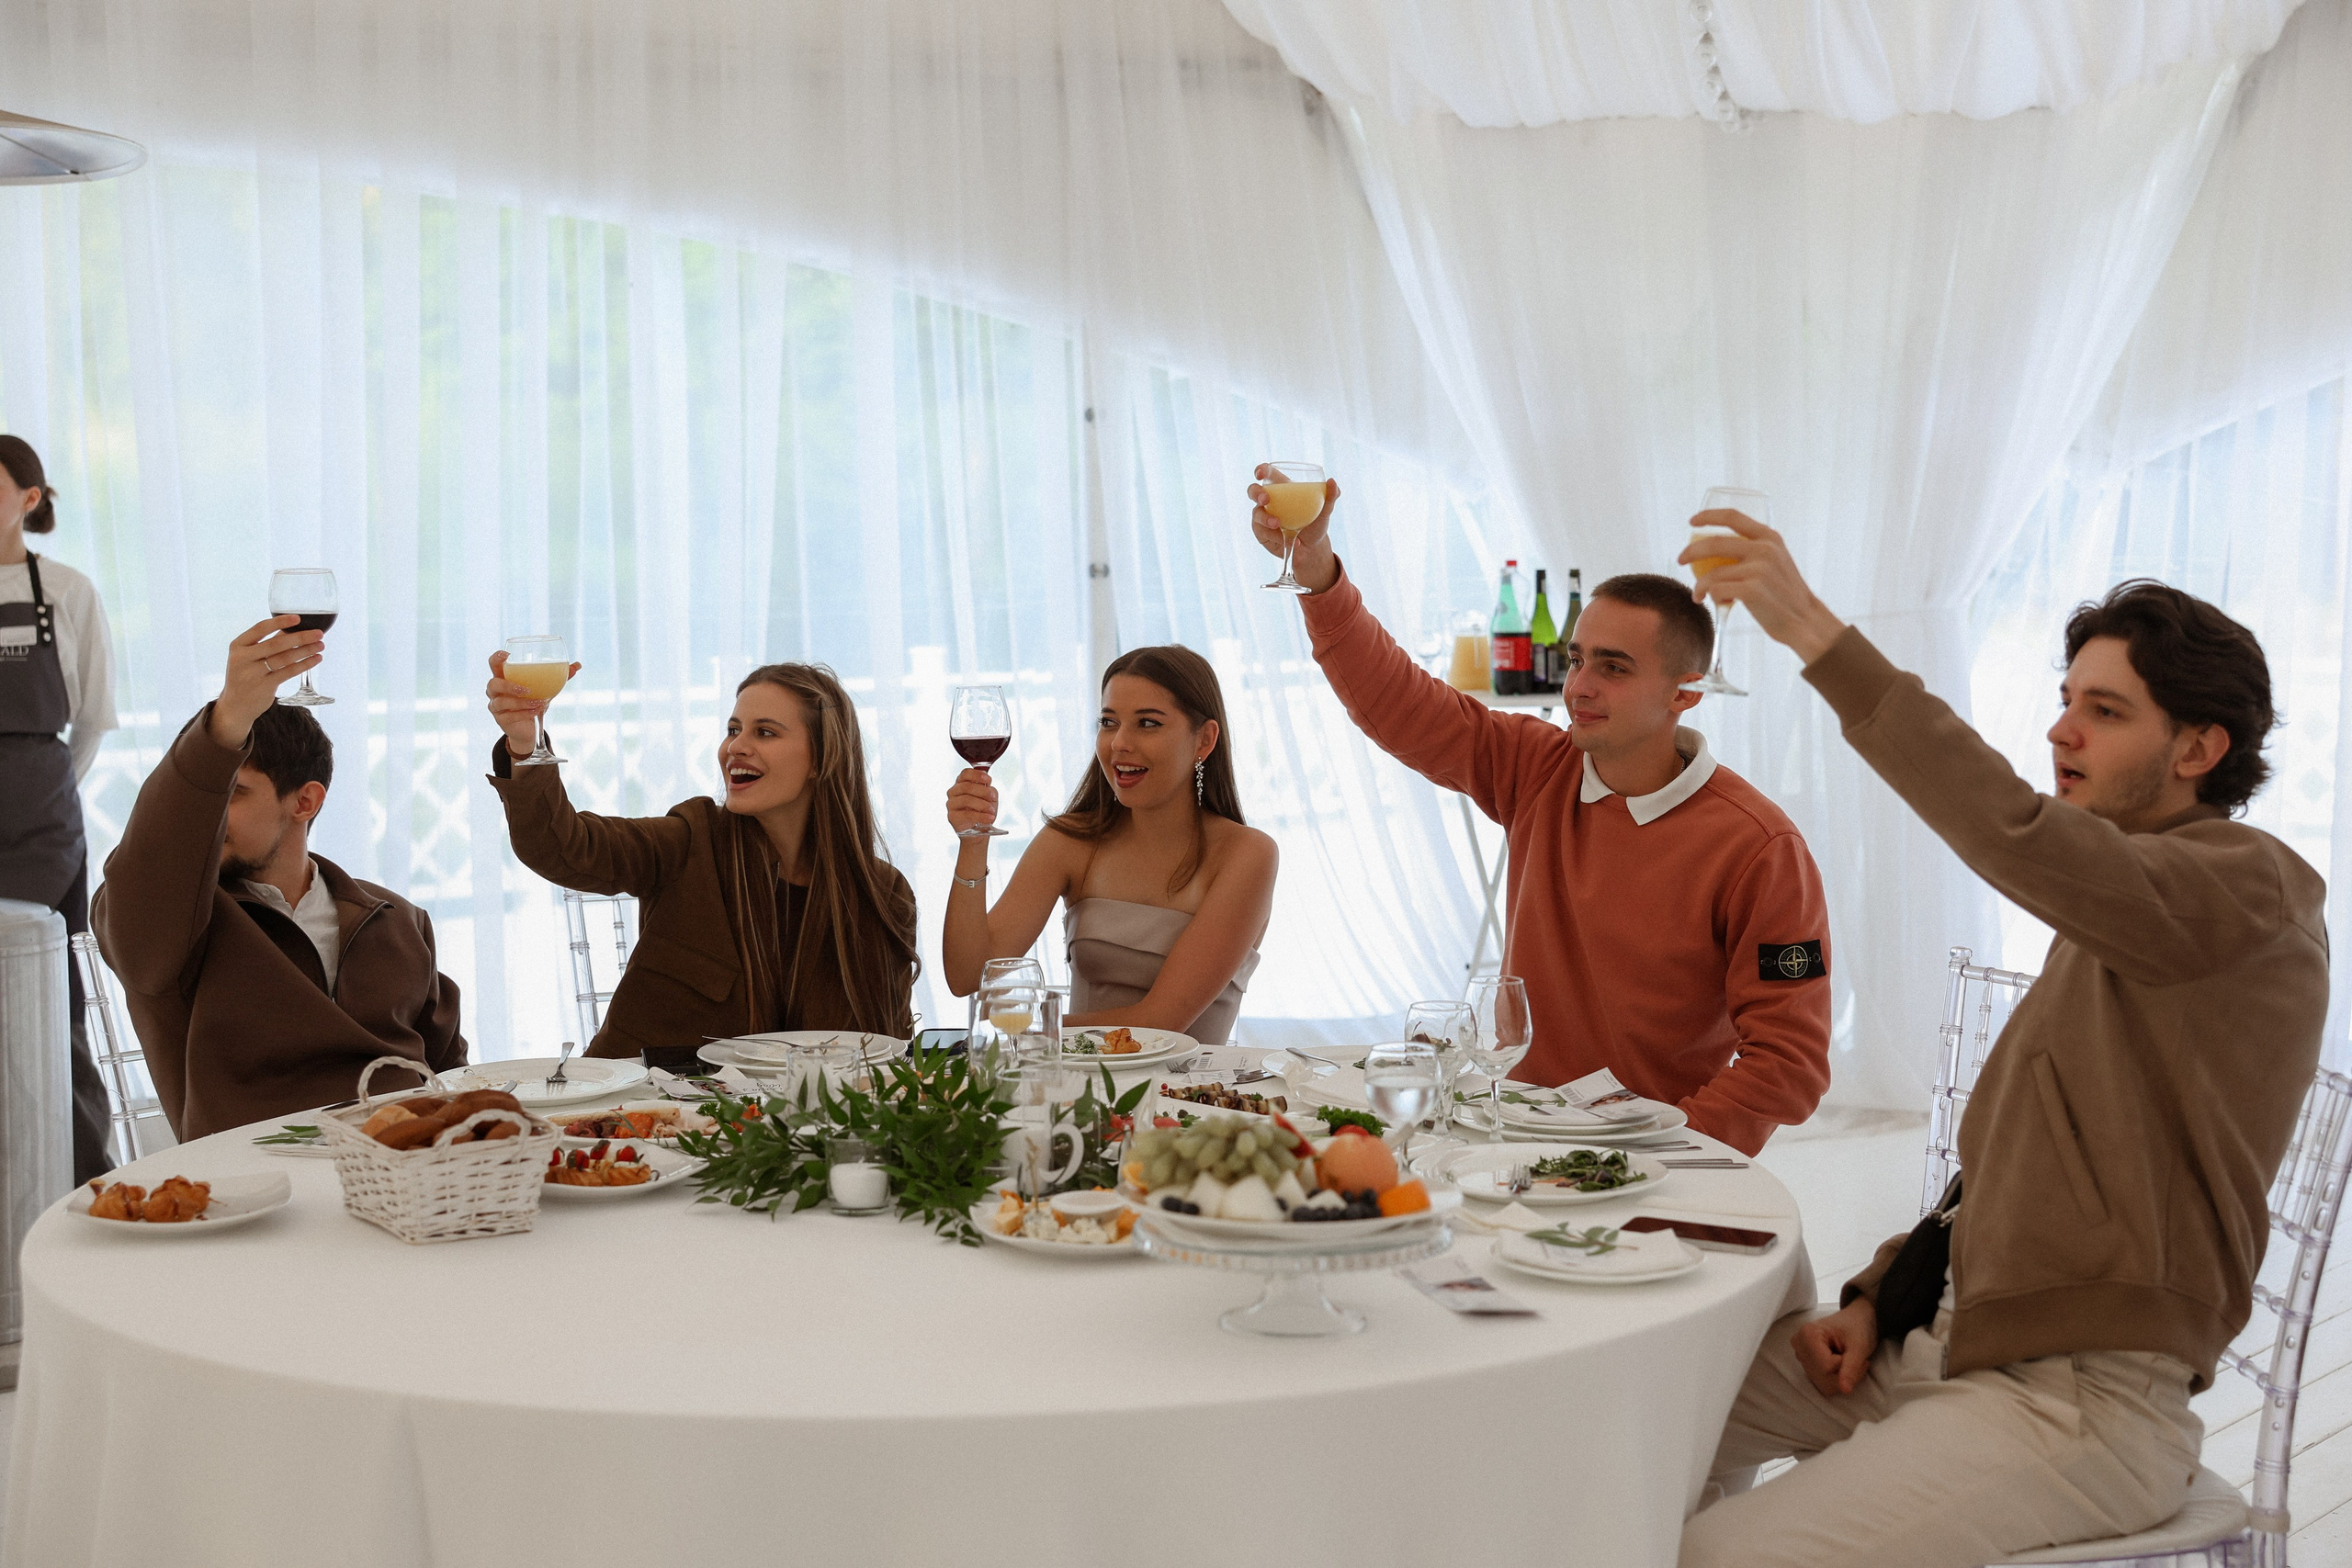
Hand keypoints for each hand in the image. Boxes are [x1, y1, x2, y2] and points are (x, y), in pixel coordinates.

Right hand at [208, 615, 321, 749]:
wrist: (235, 704)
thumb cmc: (245, 674)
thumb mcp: (247, 656)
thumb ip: (266, 643)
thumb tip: (292, 628)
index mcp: (237, 645)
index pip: (260, 628)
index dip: (279, 622)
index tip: (298, 618)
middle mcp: (243, 658)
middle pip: (276, 643)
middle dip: (301, 637)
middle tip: (319, 633)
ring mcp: (253, 673)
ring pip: (284, 658)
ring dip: (306, 650)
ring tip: (321, 645)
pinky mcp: (264, 686)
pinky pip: (288, 672)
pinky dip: (304, 664)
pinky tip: (315, 659)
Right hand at [484, 650, 579, 755]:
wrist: (529, 726)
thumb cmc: (533, 700)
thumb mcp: (546, 687)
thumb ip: (559, 676)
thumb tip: (578, 665)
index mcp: (504, 677)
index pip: (493, 664)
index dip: (496, 658)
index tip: (507, 655)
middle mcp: (495, 691)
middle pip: (493, 684)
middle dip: (508, 686)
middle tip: (526, 689)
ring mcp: (495, 706)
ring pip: (501, 702)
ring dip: (521, 703)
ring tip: (539, 702)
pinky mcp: (501, 720)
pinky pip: (509, 716)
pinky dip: (524, 713)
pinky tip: (536, 711)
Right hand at [946, 766, 998, 837]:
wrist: (977, 830)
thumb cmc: (981, 811)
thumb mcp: (989, 798)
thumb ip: (989, 789)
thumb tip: (988, 788)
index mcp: (961, 784)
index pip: (965, 773)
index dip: (977, 774)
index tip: (988, 779)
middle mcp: (954, 792)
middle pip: (967, 786)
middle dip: (983, 791)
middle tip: (993, 797)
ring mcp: (951, 804)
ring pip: (966, 799)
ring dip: (983, 804)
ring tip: (992, 811)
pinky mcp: (952, 816)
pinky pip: (967, 814)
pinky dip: (981, 816)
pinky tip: (989, 818)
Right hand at [1246, 465, 1341, 593]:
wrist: (1312, 549)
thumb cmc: (1316, 524)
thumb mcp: (1325, 511)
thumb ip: (1330, 496)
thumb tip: (1332, 481)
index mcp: (1282, 488)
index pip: (1267, 473)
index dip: (1261, 470)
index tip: (1260, 474)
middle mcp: (1269, 501)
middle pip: (1253, 491)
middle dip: (1256, 493)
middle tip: (1265, 500)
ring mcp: (1262, 517)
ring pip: (1256, 514)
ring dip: (1266, 519)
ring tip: (1279, 525)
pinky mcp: (1261, 533)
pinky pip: (1263, 532)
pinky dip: (1276, 537)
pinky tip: (1291, 541)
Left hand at [1674, 509, 1847, 664]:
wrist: (1805, 622)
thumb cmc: (1786, 596)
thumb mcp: (1776, 562)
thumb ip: (1755, 552)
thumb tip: (1717, 552)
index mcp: (1770, 538)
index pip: (1733, 516)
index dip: (1708, 516)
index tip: (1692, 522)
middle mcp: (1764, 549)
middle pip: (1714, 543)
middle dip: (1690, 552)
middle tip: (1680, 560)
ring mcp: (1758, 570)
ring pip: (1711, 573)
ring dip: (1699, 586)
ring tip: (1699, 596)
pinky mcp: (1751, 590)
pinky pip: (1715, 590)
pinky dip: (1711, 597)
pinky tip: (1718, 602)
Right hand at [1791, 1298, 1879, 1397]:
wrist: (1857, 1320)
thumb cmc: (1858, 1327)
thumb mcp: (1859, 1347)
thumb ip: (1851, 1368)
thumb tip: (1845, 1390)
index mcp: (1808, 1334)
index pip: (1825, 1367)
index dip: (1845, 1366)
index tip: (1856, 1355)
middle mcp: (1799, 1346)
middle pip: (1822, 1378)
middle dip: (1844, 1374)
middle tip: (1857, 1361)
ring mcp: (1801, 1356)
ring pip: (1822, 1384)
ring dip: (1842, 1378)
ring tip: (1849, 1361)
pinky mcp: (1806, 1364)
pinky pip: (1822, 1384)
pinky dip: (1837, 1380)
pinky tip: (1842, 1365)